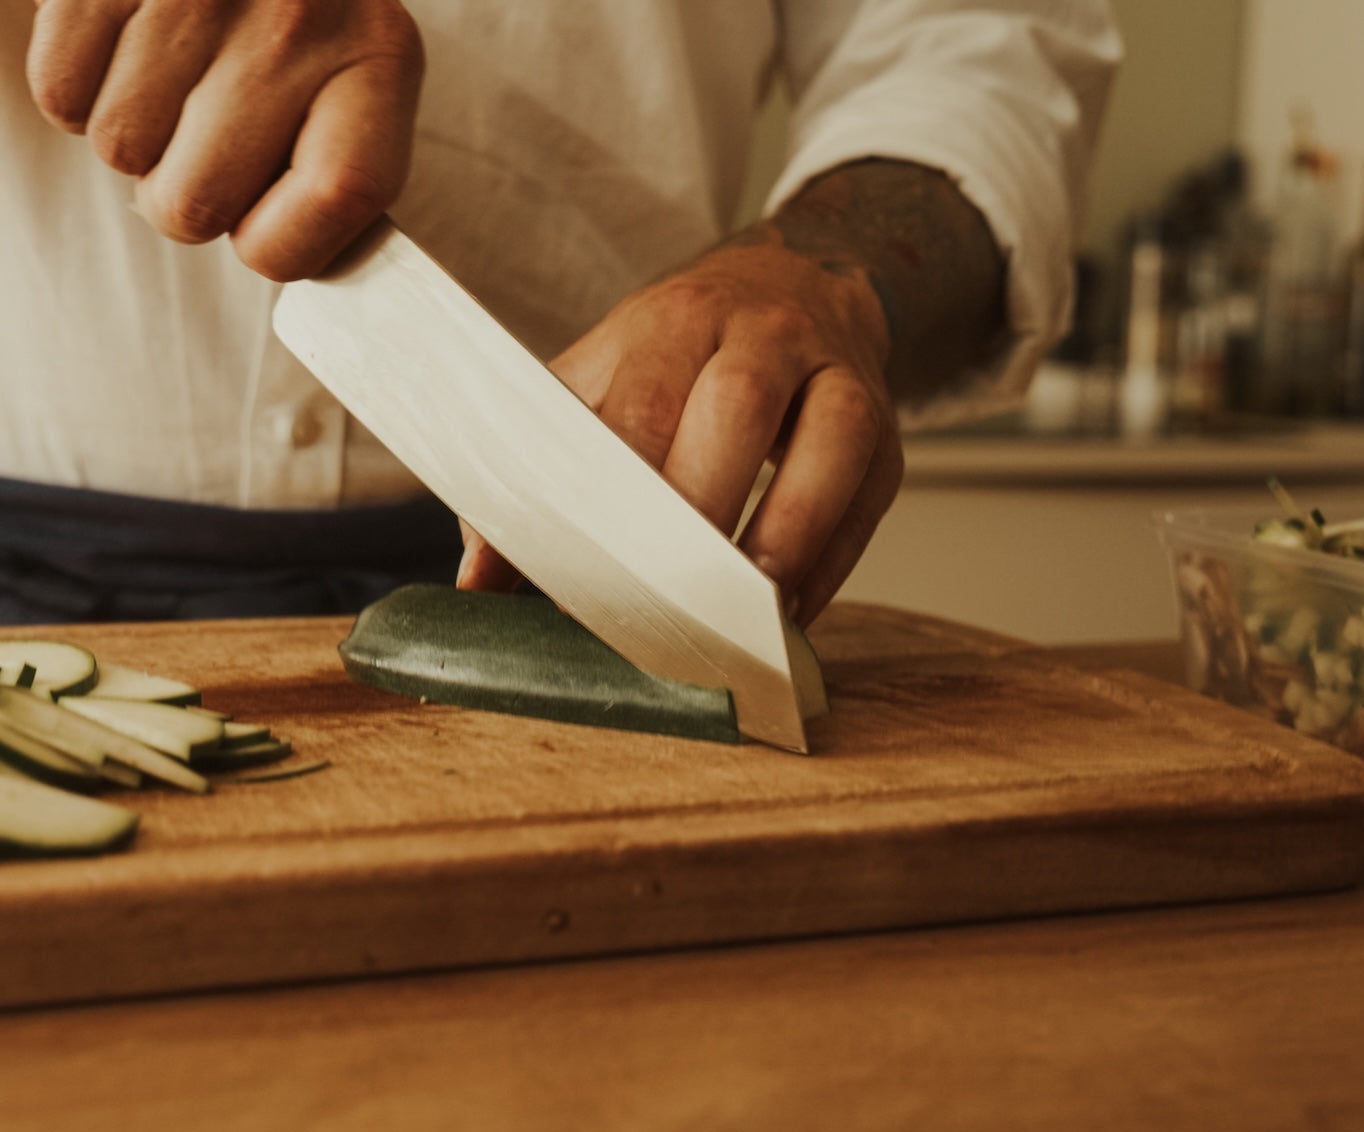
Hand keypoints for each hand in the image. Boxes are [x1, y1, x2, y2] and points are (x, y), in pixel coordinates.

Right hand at [27, 0, 422, 280]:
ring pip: (120, 151)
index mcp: (377, 58)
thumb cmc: (300, 24)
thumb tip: (296, 283)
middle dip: (189, 197)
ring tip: (174, 80)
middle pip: (195, 206)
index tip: (265, 235)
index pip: (338, 201)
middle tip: (209, 140)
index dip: (282, 246)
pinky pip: (60, 94)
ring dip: (136, 138)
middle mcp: (295, 19)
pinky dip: (79, 91)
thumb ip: (335, 184)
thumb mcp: (356, 86)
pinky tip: (126, 50)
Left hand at [458, 238, 900, 627]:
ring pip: (828, 445)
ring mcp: (836, 378)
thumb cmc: (682, 350)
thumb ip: (536, 470)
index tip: (587, 568)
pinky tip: (789, 615)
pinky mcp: (886, 433)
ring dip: (786, 533)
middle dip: (699, 505)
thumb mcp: (601, 378)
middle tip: (663, 594)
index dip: (616, 490)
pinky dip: (831, 563)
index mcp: (675, 318)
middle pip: (736, 410)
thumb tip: (478, 578)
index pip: (643, 403)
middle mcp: (763, 333)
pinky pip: (867, 500)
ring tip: (747, 611)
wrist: (795, 284)